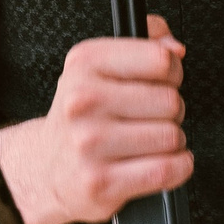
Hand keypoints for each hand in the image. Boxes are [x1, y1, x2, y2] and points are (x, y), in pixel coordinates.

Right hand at [0, 17, 190, 223]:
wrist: (45, 167)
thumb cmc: (81, 115)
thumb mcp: (99, 66)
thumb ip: (146, 42)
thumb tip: (176, 49)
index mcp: (85, 63)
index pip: (160, 59)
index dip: (172, 72)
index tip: (163, 81)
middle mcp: (83, 100)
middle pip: (170, 101)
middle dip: (172, 111)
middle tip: (151, 117)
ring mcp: (90, 143)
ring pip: (171, 136)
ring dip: (172, 142)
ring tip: (149, 142)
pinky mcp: (101, 182)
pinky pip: (166, 170)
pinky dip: (178, 168)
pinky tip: (162, 162)